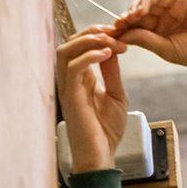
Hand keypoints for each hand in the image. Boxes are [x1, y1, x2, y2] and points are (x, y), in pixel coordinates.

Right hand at [56, 26, 128, 172]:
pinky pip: (73, 69)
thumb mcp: (116, 95)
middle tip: (116, 32)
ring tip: (111, 41)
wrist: (102, 155)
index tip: (120, 33)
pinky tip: (107, 54)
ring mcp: (68, 88)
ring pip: (65, 51)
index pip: (80, 45)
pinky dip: (88, 56)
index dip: (97, 34)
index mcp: (80, 78)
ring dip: (88, 41)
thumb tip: (113, 49)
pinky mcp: (71, 97)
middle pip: (69, 42)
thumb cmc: (107, 130)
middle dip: (92, 32)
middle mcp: (70, 80)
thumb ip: (112, 73)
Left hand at [111, 0, 186, 79]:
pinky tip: (141, 10)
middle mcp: (162, 25)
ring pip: (143, 6)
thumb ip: (147, 41)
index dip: (121, 34)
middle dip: (123, 21)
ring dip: (132, 10)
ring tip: (130, 18)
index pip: (134, 34)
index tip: (110, 38)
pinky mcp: (178, 0)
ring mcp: (170, 11)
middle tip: (115, 26)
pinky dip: (145, 0)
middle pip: (135, 18)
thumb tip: (122, 35)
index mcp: (160, 41)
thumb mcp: (169, 51)